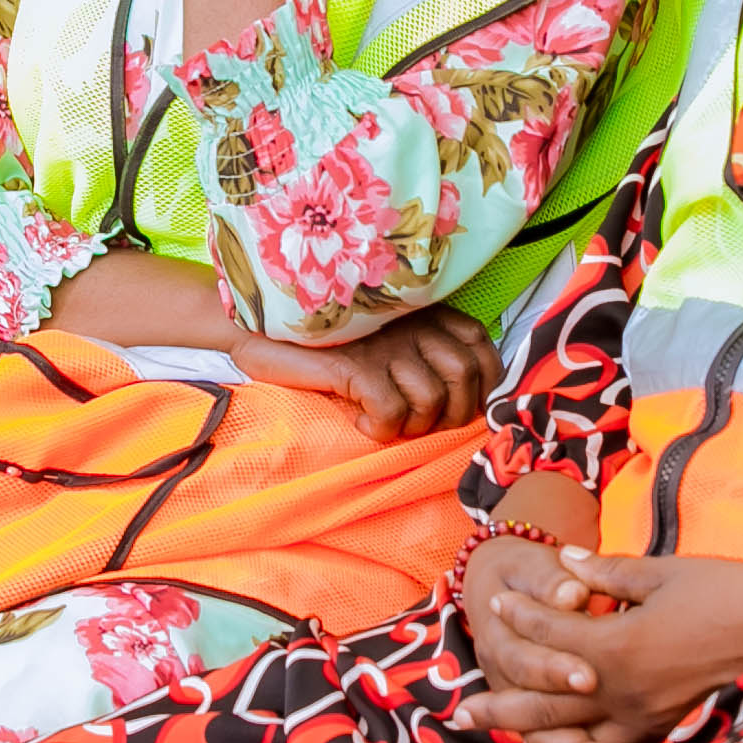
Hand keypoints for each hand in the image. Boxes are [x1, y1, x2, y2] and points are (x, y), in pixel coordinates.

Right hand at [232, 303, 499, 439]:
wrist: (259, 329)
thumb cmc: (326, 341)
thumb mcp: (383, 336)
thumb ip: (422, 351)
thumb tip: (462, 397)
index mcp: (425, 312)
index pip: (480, 346)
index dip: (483, 385)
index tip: (462, 408)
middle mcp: (411, 323)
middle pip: (464, 377)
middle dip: (452, 415)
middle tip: (418, 425)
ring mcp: (384, 344)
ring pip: (430, 399)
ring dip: (412, 426)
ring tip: (383, 421)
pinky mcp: (354, 366)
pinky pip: (390, 413)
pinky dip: (380, 430)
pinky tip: (358, 421)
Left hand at [457, 546, 742, 742]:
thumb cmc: (726, 590)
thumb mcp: (660, 573)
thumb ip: (607, 575)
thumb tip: (567, 564)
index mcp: (617, 650)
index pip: (550, 638)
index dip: (521, 616)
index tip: (494, 601)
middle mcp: (624, 694)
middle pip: (546, 708)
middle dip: (500, 709)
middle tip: (458, 712)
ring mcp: (647, 717)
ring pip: (578, 742)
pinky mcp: (668, 726)